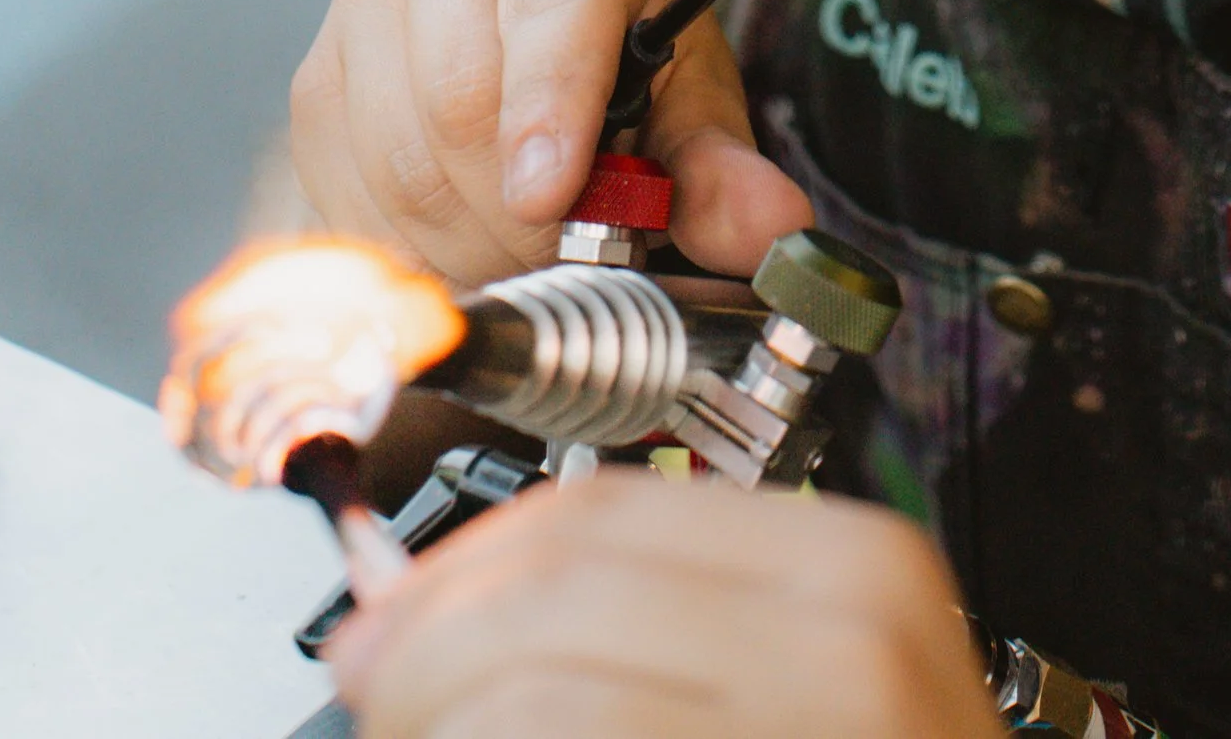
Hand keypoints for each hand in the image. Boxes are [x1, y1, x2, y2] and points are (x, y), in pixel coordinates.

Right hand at [289, 0, 809, 286]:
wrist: (539, 13)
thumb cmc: (625, 42)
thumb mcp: (689, 92)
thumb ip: (722, 166)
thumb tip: (769, 227)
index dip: (549, 104)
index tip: (551, 195)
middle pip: (462, 97)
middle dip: (518, 210)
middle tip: (566, 248)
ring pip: (398, 153)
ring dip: (463, 237)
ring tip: (520, 243)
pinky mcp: (317, 68)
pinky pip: (344, 187)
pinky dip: (405, 244)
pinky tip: (457, 238)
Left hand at [330, 474, 1005, 738]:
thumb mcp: (806, 686)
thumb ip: (662, 629)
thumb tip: (437, 613)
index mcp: (850, 571)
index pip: (598, 513)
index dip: (468, 561)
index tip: (395, 613)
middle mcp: (840, 639)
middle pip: (549, 592)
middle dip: (422, 647)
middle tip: (380, 693)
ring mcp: (804, 725)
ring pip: (530, 693)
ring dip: (434, 723)